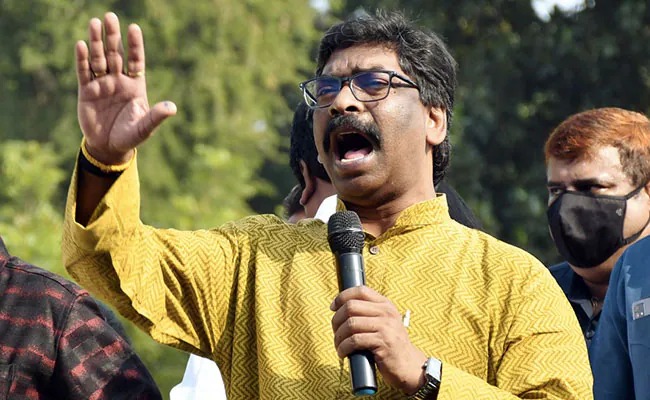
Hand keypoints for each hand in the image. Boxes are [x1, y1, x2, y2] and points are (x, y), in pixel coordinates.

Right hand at [76, 12, 176, 164]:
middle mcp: (118, 81)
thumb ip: (156, 116)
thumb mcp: (145, 128)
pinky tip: (81, 44)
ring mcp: (102, 84)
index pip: (136, 60)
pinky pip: (84, 72)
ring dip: (96, 42)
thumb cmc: (130, 136)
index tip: (134, 28)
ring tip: (94, 23)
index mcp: (135, 85)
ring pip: (99, 59)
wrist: (109, 147)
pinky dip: (82, 59)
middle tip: (110, 16)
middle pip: (115, 54)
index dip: (135, 45)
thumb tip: (172, 108)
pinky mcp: (87, 91)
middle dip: (113, 36)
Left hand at [330, 286, 427, 393]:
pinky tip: (343, 353)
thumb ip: (368, 313)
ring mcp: (386, 327)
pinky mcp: (383, 342)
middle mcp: (387, 313)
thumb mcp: (384, 323)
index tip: (333, 307)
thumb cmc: (390, 345)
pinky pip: (354, 340)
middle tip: (335, 332)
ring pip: (351, 324)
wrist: (409, 366)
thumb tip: (340, 308)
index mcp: (386, 305)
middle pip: (351, 307)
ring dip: (338, 336)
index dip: (342, 297)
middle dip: (337, 320)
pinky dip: (344, 347)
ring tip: (338, 346)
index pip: (361, 291)